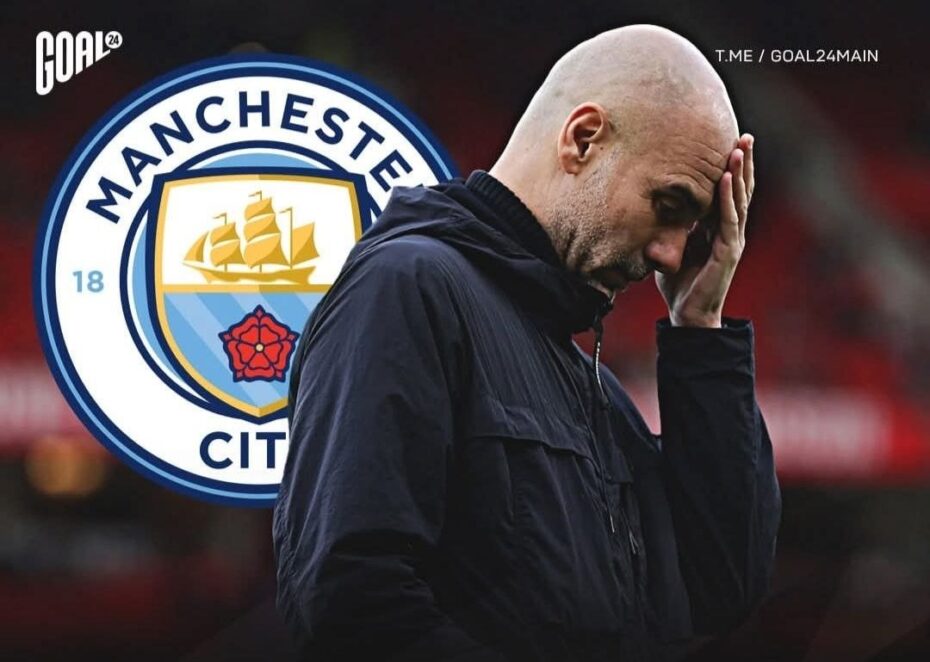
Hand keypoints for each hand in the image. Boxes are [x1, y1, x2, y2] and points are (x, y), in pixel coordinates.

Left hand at [655, 133, 754, 326]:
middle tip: (745, 135)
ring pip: (739, 199)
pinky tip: (727, 178)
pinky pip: (728, 219)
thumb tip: (658, 205)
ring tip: (740, 147)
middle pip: (741, 190)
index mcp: (718, 229)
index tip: (731, 143)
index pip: (729, 192)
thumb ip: (673, 227)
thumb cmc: (680, 283)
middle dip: (743, 162)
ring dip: (740, 172)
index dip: (732, 169)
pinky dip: (727, 197)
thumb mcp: (673, 246)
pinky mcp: (727, 251)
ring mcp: (732, 240)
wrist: (688, 315)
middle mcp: (730, 231)